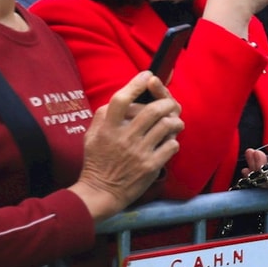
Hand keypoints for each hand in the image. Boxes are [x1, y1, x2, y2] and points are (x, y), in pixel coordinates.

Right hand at [71, 74, 183, 220]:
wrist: (101, 192)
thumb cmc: (97, 161)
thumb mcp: (91, 136)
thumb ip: (103, 116)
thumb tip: (121, 97)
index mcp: (107, 128)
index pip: (121, 99)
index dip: (136, 84)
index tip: (148, 75)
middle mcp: (124, 138)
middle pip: (153, 110)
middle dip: (167, 102)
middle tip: (170, 104)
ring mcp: (139, 152)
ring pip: (167, 126)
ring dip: (175, 122)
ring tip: (174, 123)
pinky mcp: (151, 165)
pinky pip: (172, 145)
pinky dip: (174, 141)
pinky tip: (169, 142)